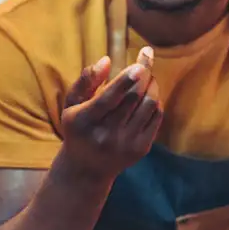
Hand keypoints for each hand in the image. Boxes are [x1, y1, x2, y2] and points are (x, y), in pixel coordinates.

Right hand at [59, 49, 162, 178]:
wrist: (87, 169)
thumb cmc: (78, 128)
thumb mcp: (71, 104)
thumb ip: (86, 80)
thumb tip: (106, 60)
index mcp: (84, 121)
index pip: (108, 98)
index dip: (126, 80)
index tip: (140, 64)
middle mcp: (106, 134)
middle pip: (133, 98)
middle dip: (143, 75)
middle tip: (145, 60)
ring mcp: (126, 144)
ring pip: (149, 105)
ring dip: (152, 85)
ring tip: (146, 77)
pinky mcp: (141, 149)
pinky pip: (156, 118)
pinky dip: (156, 101)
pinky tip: (148, 95)